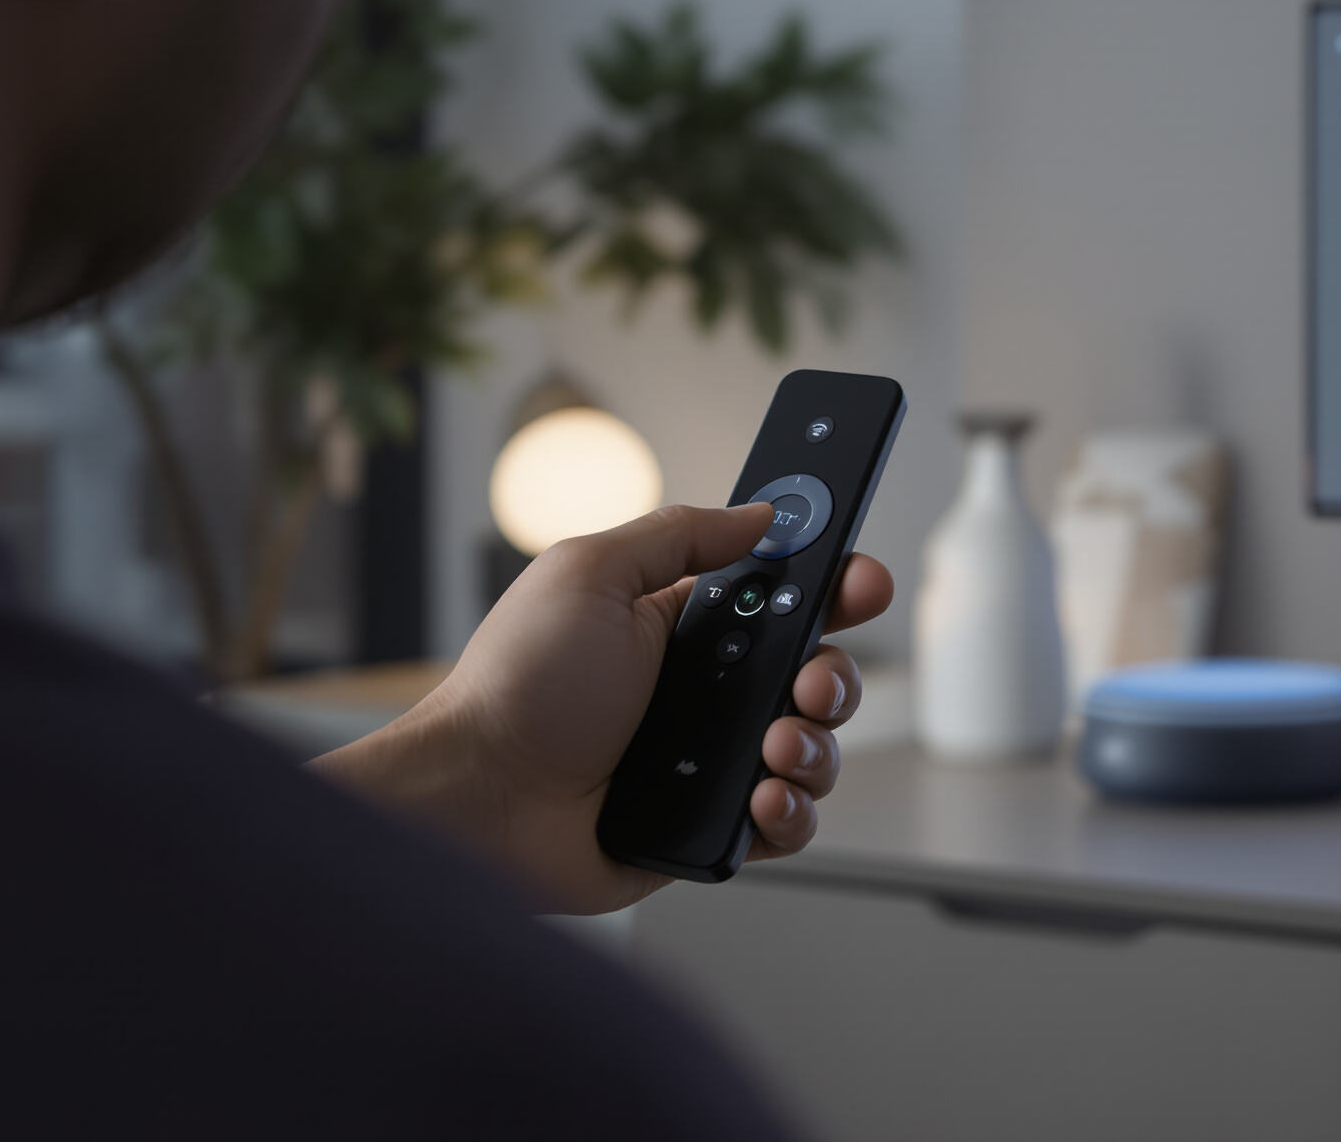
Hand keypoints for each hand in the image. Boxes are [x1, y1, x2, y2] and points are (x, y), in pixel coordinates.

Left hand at [313, 503, 891, 913]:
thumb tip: (761, 511)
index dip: (835, 589)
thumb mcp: (591, 573)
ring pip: (813, 752)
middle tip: (808, 681)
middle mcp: (705, 695)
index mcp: (682, 628)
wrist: (479, 798)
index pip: (785, 600)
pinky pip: (784, 824)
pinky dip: (789, 812)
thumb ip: (681, 532)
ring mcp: (709, 764)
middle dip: (834, 676)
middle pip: (816, 676)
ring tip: (774, 746)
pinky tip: (760, 798)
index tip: (862, 582)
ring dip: (815, 747)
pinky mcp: (706, 829)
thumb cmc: (517, 685)